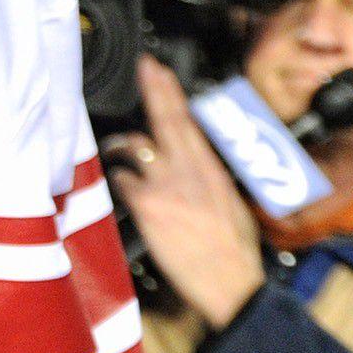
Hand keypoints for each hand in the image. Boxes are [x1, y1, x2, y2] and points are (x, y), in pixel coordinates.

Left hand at [106, 55, 265, 328]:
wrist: (234, 286)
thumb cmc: (234, 254)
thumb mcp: (231, 206)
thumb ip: (208, 180)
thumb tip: (194, 165)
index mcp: (212, 171)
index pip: (189, 121)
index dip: (171, 93)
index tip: (159, 69)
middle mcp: (190, 171)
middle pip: (167, 120)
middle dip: (153, 88)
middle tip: (143, 66)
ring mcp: (167, 185)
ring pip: (137, 145)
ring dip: (122, 143)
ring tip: (117, 147)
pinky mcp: (148, 204)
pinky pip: (122, 179)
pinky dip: (118, 178)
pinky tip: (120, 185)